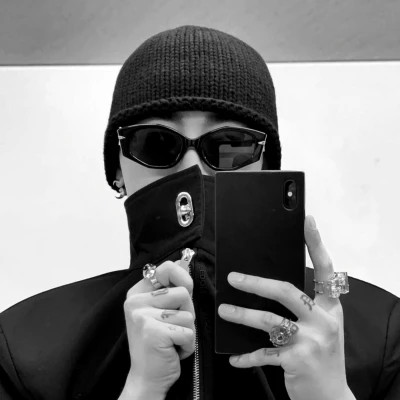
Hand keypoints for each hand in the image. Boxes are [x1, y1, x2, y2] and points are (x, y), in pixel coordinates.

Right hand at [121, 261, 194, 398]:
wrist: (147, 377)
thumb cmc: (158, 342)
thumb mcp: (163, 309)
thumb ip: (171, 285)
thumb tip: (183, 261)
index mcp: (138, 293)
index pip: (166, 267)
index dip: (182, 277)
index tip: (184, 289)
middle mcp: (136, 302)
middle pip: (184, 292)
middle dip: (187, 311)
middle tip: (172, 326)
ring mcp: (142, 317)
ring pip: (188, 313)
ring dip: (188, 330)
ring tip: (172, 338)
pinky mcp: (153, 333)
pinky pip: (188, 332)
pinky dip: (187, 345)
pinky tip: (172, 350)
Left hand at [218, 215, 355, 399]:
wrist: (332, 396)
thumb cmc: (322, 354)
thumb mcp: (321, 325)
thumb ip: (302, 306)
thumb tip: (267, 284)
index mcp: (330, 307)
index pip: (325, 269)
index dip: (316, 244)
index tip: (306, 221)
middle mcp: (323, 320)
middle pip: (286, 290)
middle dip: (255, 283)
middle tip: (233, 278)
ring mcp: (311, 341)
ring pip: (269, 320)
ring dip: (242, 315)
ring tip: (224, 310)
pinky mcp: (298, 361)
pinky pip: (264, 353)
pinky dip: (247, 355)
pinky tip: (234, 356)